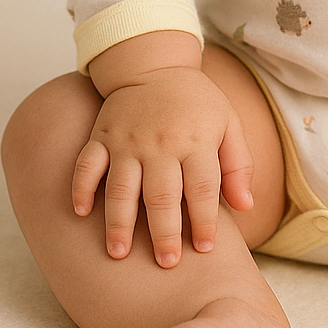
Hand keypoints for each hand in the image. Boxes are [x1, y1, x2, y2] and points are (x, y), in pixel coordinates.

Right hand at [71, 67, 253, 267]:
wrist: (155, 64)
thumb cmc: (196, 103)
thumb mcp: (228, 124)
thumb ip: (239, 165)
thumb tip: (246, 207)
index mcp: (195, 141)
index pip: (203, 189)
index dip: (205, 221)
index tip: (204, 249)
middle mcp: (160, 143)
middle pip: (162, 195)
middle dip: (164, 232)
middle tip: (166, 262)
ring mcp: (127, 140)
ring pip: (121, 187)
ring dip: (119, 222)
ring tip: (118, 254)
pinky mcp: (101, 136)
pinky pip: (87, 165)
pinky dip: (81, 188)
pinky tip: (81, 213)